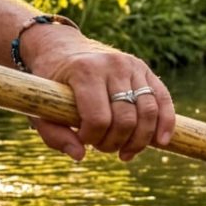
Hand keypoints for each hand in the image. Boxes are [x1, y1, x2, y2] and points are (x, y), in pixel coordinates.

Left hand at [22, 25, 174, 161]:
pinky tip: (161, 141)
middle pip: (126, 118)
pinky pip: (163, 99)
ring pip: (148, 112)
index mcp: (84, 72)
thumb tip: (81, 156)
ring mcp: (132, 65)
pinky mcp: (145, 70)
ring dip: (139, 140)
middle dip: (115, 142)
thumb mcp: (40, 109)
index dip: (92, 138)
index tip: (83, 140)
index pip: (99, 118)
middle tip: (102, 147)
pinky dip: (165, 123)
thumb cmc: (52, 85)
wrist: (62, 50)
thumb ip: (55, 135)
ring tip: (125, 152)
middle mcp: (112, 65)